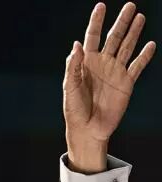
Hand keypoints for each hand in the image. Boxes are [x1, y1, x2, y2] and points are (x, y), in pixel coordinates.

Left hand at [63, 2, 155, 172]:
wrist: (88, 129)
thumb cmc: (75, 110)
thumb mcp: (70, 87)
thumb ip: (74, 66)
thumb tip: (77, 44)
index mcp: (86, 63)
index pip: (91, 37)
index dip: (96, 21)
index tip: (101, 6)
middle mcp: (102, 64)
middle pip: (113, 38)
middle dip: (121, 22)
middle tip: (130, 5)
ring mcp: (115, 72)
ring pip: (127, 47)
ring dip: (134, 32)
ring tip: (140, 17)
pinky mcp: (126, 83)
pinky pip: (137, 66)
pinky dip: (144, 56)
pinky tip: (150, 44)